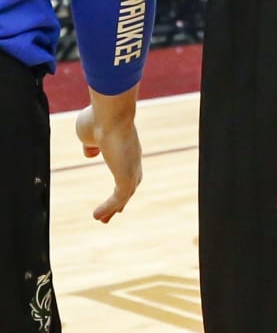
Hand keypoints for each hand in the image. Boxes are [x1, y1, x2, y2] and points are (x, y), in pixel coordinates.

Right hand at [75, 99, 142, 222]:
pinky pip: (119, 197)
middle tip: (115, 213)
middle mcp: (132, 157)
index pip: (127, 168)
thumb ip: (90, 144)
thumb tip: (90, 152)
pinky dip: (109, 207)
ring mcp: (132, 166)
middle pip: (131, 183)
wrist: (110, 112)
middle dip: (122, 199)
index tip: (117, 192)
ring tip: (102, 220)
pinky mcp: (127, 175)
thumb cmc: (98, 117)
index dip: (121, 180)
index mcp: (125, 146)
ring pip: (126, 193)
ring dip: (114, 208)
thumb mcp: (89, 133)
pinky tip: (96, 216)